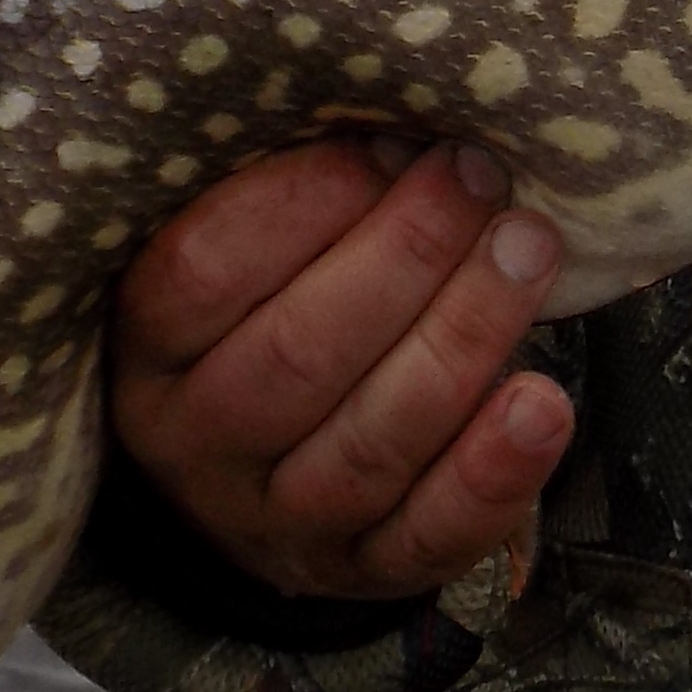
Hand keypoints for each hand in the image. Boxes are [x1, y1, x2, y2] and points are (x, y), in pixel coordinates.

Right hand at [107, 137, 573, 605]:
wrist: (269, 480)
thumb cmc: (272, 315)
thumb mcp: (247, 260)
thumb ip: (294, 197)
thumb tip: (398, 118)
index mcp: (146, 348)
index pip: (199, 275)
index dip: (298, 203)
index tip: (386, 143)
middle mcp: (196, 446)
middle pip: (298, 356)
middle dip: (405, 254)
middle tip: (478, 177)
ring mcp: (277, 525)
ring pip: (372, 441)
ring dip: (464, 337)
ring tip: (529, 250)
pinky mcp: (363, 573)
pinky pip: (429, 535)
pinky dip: (494, 472)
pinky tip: (544, 403)